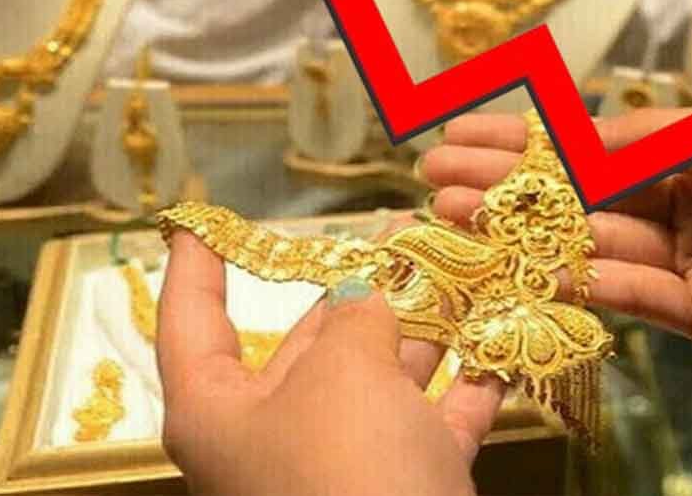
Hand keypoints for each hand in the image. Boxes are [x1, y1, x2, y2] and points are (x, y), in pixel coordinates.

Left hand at [156, 232, 502, 495]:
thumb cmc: (346, 467)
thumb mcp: (343, 371)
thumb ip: (358, 315)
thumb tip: (370, 294)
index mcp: (218, 410)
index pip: (192, 321)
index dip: (198, 265)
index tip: (201, 221)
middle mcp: (273, 438)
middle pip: (307, 345)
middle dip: (356, 287)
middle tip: (400, 232)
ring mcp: (341, 469)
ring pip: (379, 381)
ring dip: (423, 328)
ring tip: (460, 268)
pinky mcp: (404, 489)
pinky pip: (434, 424)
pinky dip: (466, 385)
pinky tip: (500, 343)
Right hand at [421, 109, 691, 450]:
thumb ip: (653, 142)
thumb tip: (569, 138)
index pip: (599, 144)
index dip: (532, 138)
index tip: (464, 131)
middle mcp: (690, 206)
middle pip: (584, 197)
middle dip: (510, 185)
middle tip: (435, 177)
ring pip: (595, 247)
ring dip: (526, 232)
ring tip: (456, 214)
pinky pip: (634, 296)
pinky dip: (580, 279)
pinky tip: (525, 260)